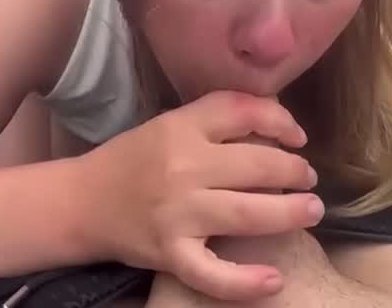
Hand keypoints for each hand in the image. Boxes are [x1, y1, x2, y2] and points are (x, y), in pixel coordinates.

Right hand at [79, 91, 322, 301]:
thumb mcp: (166, 127)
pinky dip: (246, 282)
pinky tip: (273, 280)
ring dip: (291, 213)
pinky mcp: (169, 253)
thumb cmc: (129, 161)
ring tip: (310, 210)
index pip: (241, 110)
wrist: (81, 202)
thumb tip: (274, 128)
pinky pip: (214, 274)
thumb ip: (211, 123)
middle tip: (307, 178)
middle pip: (258, 164)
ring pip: (249, 214)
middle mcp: (182, 167)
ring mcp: (177, 213)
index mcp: (179, 128)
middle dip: (295, 171)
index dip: (280, 120)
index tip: (295, 136)